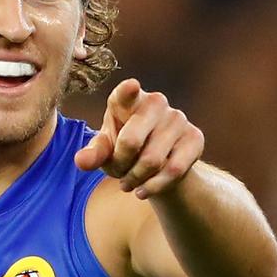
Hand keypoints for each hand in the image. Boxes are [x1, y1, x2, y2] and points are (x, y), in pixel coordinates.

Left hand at [74, 79, 203, 198]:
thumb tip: (81, 162)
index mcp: (127, 100)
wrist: (156, 164)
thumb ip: (93, 154)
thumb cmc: (123, 149)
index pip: (125, 94)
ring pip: (152, 160)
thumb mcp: (105, 151)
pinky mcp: (195, 137)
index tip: (131, 87)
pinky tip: (143, 190)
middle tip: (117, 174)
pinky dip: (155, 186)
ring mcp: (177, 118)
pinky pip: (174, 170)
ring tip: (128, 183)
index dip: (127, 91)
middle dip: (120, 165)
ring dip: (136, 178)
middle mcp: (155, 102)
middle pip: (131, 141)